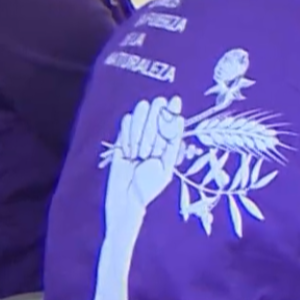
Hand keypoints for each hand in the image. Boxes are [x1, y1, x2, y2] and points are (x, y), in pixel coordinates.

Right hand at [102, 96, 185, 218]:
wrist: (126, 197)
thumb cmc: (149, 186)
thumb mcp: (167, 167)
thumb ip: (173, 143)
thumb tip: (178, 118)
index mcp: (168, 138)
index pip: (171, 114)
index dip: (172, 107)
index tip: (174, 101)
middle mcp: (154, 132)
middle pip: (156, 108)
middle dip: (154, 125)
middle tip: (151, 151)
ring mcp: (137, 132)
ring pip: (140, 111)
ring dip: (140, 132)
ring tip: (140, 154)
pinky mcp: (122, 135)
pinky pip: (125, 121)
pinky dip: (128, 136)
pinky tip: (129, 152)